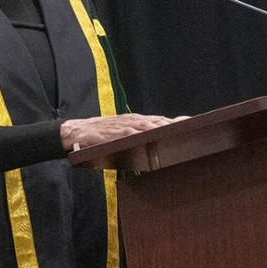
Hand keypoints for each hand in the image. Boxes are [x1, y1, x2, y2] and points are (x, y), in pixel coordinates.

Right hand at [60, 113, 186, 150]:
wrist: (75, 132)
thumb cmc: (98, 136)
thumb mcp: (119, 135)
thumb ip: (134, 138)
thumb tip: (150, 147)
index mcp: (135, 122)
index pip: (159, 120)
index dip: (174, 121)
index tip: (191, 123)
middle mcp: (132, 121)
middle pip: (157, 120)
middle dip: (174, 123)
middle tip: (191, 125)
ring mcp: (123, 126)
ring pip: (147, 124)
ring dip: (162, 126)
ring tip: (177, 128)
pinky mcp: (114, 133)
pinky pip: (131, 132)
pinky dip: (142, 132)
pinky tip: (152, 134)